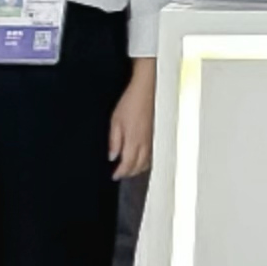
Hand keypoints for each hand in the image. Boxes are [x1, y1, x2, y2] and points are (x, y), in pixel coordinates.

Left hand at [108, 64, 153, 181]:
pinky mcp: (154, 135)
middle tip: (120, 173)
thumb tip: (112, 156)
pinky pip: (151, 154)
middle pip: (138, 166)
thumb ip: (114, 141)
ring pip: (146, 162)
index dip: (120, 172)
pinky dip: (145, 161)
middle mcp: (145, 143)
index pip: (128, 164)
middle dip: (129, 172)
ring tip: (129, 168)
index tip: (114, 175)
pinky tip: (139, 158)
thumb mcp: (115, 122)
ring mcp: (151, 139)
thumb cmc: (130, 103)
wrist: (145, 90)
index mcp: (134, 141)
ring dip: (137, 168)